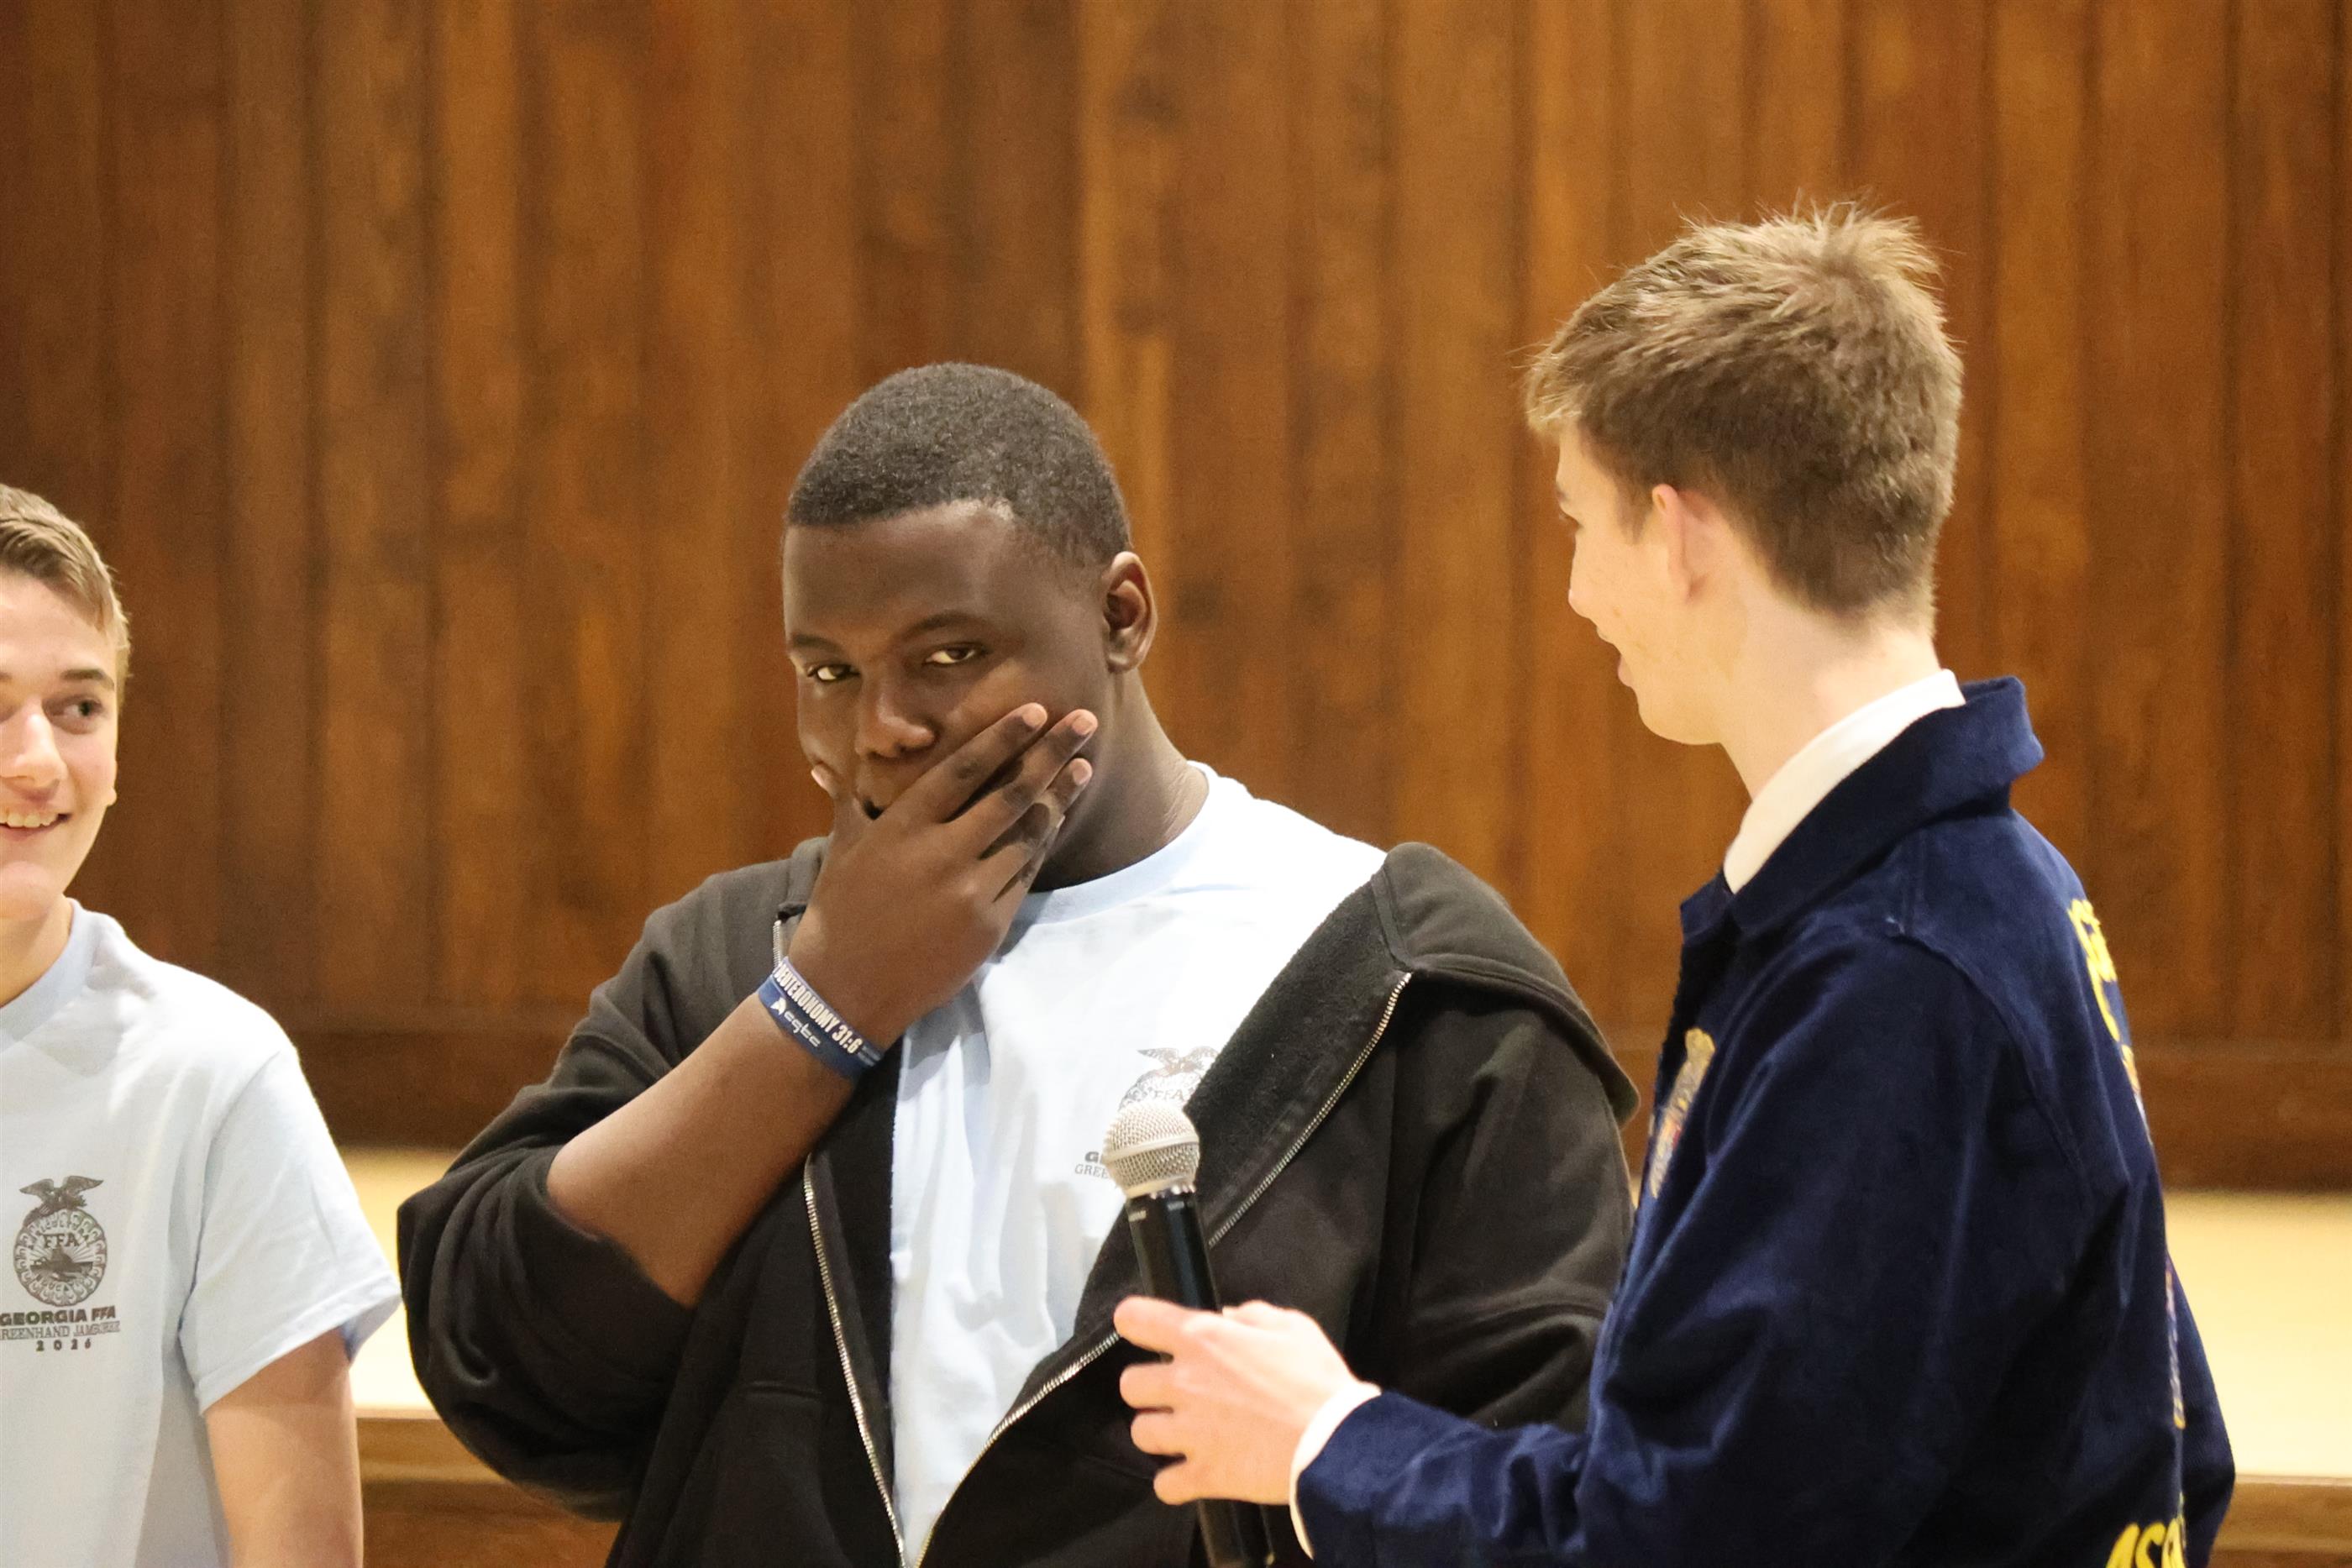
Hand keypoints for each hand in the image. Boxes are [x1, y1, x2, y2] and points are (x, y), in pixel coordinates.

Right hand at [788, 703, 1094, 1042]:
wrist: (847, 989)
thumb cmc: (841, 913)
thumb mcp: (842, 850)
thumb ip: (851, 803)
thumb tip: (829, 768)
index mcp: (903, 827)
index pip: (963, 770)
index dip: (1002, 738)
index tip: (1035, 710)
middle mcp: (941, 853)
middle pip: (1010, 794)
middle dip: (1051, 754)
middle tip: (1084, 722)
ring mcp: (970, 891)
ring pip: (1028, 834)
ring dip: (1059, 797)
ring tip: (1082, 767)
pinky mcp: (990, 924)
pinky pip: (1026, 874)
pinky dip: (1043, 843)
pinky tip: (1057, 818)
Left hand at [1114, 1297, 1371, 1505]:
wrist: (1338, 1442)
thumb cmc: (1318, 1380)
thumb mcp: (1294, 1327)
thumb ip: (1255, 1316)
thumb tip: (1229, 1316)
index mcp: (1203, 1339)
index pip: (1135, 1319)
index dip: (1136, 1323)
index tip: (1146, 1332)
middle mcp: (1185, 1382)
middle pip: (1130, 1385)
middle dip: (1150, 1389)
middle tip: (1179, 1394)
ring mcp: (1190, 1432)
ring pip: (1141, 1433)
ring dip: (1161, 1434)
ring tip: (1187, 1436)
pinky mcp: (1203, 1474)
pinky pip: (1165, 1485)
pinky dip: (1176, 1482)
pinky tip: (1194, 1474)